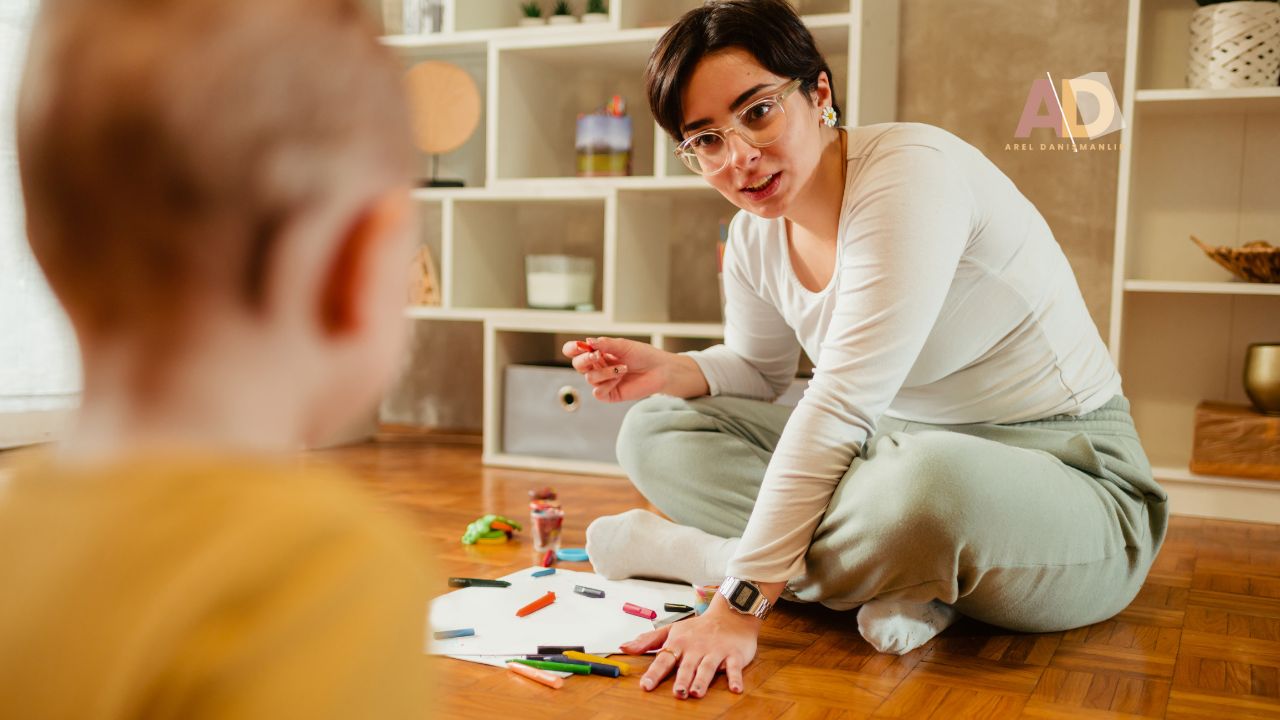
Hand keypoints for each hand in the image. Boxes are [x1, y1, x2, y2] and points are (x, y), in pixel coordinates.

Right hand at [561, 336, 669, 401]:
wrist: (660, 370)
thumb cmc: (643, 355)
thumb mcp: (623, 346)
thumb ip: (605, 344)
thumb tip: (587, 341)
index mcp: (598, 353)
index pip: (575, 351)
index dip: (572, 348)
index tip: (578, 346)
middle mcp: (597, 367)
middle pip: (578, 365)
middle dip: (585, 360)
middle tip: (598, 355)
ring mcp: (603, 381)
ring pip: (589, 378)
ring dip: (605, 372)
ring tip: (623, 368)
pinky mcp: (609, 394)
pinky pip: (598, 392)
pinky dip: (607, 384)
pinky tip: (619, 379)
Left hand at [618, 601, 758, 698]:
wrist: (729, 615)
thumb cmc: (698, 628)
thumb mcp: (671, 630)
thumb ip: (647, 641)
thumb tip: (624, 647)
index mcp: (679, 644)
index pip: (664, 660)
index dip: (654, 673)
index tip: (645, 686)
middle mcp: (696, 649)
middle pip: (687, 666)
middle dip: (682, 680)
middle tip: (677, 693)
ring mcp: (715, 652)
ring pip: (708, 668)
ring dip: (702, 680)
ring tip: (696, 692)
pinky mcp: (734, 655)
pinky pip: (734, 667)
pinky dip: (735, 677)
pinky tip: (735, 688)